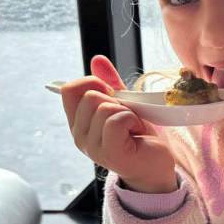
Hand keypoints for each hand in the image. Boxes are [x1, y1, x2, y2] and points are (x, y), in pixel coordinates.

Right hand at [59, 55, 177, 192]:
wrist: (154, 164)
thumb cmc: (137, 136)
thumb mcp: (122, 104)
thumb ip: (109, 84)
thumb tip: (97, 59)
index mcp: (78, 123)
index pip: (69, 90)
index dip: (92, 83)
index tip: (110, 95)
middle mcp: (79, 136)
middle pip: (89, 95)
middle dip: (114, 99)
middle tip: (125, 116)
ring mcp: (92, 147)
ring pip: (104, 108)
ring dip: (126, 112)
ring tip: (132, 126)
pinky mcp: (110, 153)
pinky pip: (116, 120)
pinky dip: (131, 119)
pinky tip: (135, 131)